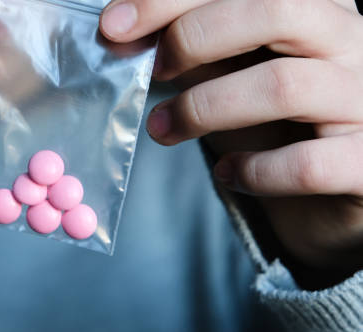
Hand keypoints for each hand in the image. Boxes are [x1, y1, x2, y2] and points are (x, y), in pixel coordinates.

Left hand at [100, 0, 362, 284]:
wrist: (334, 191)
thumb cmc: (277, 127)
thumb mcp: (232, 77)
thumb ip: (196, 54)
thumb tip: (126, 35)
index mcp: (315, 11)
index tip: (114, 25)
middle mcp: (351, 44)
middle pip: (277, 8)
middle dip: (195, 36)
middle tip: (151, 72)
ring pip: (284, 85)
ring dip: (204, 108)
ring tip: (161, 130)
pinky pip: (308, 164)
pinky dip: (255, 171)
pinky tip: (228, 174)